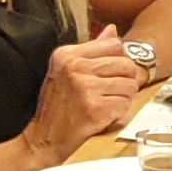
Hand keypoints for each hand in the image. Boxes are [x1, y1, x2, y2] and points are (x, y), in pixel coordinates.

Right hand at [21, 25, 145, 162]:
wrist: (41, 140)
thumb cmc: (55, 107)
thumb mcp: (65, 71)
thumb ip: (90, 51)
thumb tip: (112, 30)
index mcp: (67, 54)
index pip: (114, 44)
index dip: (119, 61)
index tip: (110, 74)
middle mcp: (75, 67)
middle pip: (127, 65)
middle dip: (124, 82)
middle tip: (109, 95)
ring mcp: (85, 87)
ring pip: (130, 86)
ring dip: (123, 100)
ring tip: (104, 106)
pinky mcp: (95, 108)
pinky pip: (125, 106)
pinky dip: (119, 116)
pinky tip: (103, 119)